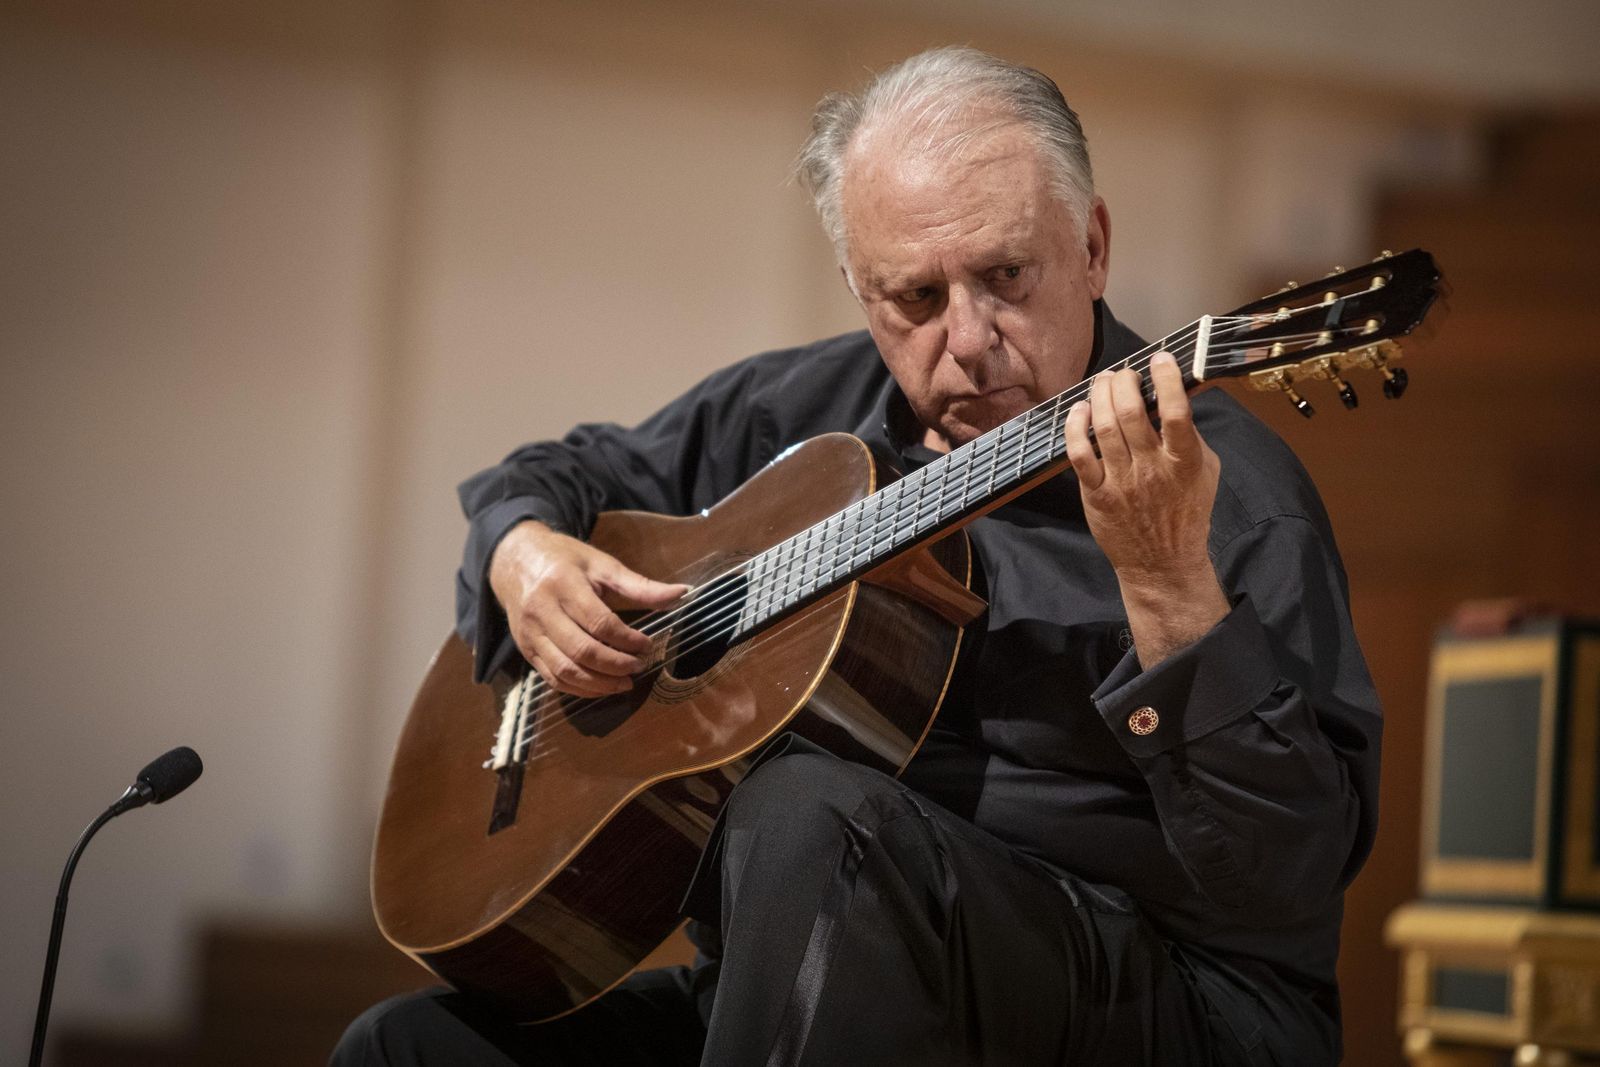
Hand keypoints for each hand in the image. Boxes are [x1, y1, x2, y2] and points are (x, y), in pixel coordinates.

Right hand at [489, 521, 687, 696]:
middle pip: (582, 651)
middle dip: (616, 665)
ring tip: (625, 682)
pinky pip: (552, 679)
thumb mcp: (602, 565)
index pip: (599, 622)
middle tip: (640, 667)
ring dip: (599, 684)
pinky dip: (580, 688)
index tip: (648, 645)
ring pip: (565, 671)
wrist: (516, 561)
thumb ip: (641, 585)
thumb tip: (682, 593)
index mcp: (563, 584)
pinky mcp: (525, 650)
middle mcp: (541, 611)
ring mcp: (530, 634)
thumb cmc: (566, 561)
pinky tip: (602, 686)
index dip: (627, 640)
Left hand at [1063, 352, 1227, 665]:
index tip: (1158, 359)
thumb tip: (1171, 396)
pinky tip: (1080, 411)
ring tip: (1102, 383)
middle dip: (1123, 382)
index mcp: (1185, 460)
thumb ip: (1190, 436)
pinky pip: (1079, 454)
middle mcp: (1152, 470)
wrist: (1162, 562)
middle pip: (1131, 413)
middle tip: (1122, 373)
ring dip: (1100, 396)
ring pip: (1104, 427)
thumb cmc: (1186, 511)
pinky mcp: (1097, 494)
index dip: (1166, 378)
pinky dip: (1076, 427)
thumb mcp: (1205, 471)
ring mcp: (1122, 483)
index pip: (1176, 411)